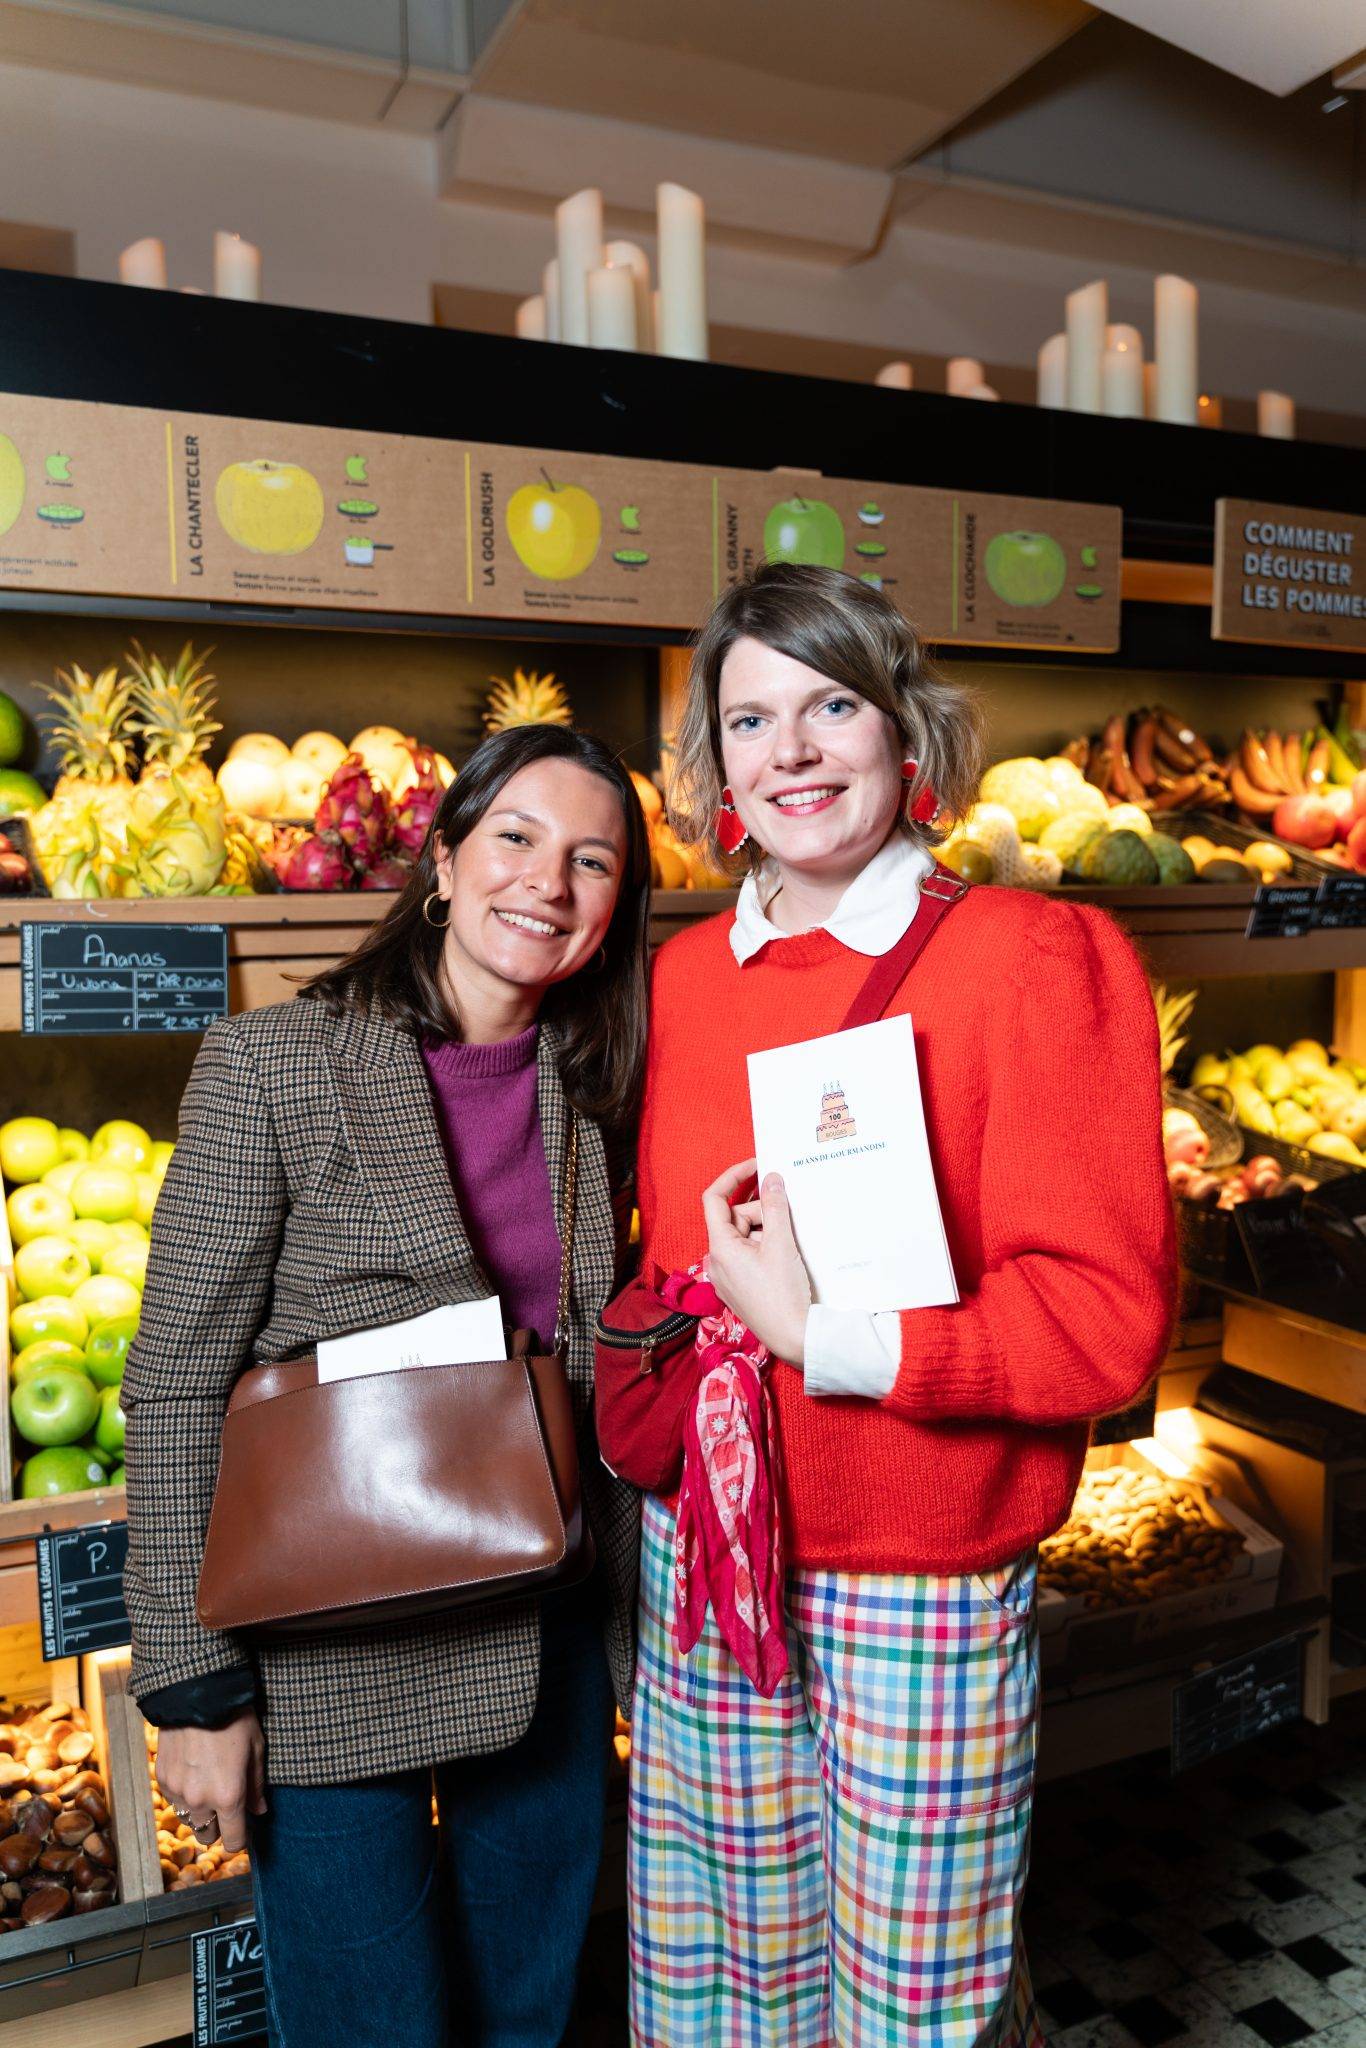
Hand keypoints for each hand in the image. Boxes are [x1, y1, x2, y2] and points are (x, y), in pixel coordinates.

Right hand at [155, 1711, 266, 1854]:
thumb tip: (259, 1811)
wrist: (197, 1693)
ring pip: (189, 1819)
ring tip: (209, 1783)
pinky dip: (183, 1794)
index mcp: (228, 1797)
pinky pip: (174, 1799)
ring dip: (199, 1811)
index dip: (240, 1839)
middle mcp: (200, 1801)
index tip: (243, 1830)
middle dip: (218, 1827)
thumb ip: (257, 1786)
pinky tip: (193, 1771)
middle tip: (226, 1805)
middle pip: (207, 1837)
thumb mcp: (256, 1749)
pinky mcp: (162, 1778)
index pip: (233, 1842)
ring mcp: (177, 1791)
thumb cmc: (234, 1718)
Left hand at [702, 1158, 811, 1365]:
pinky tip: (788, 1255)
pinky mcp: (741, 1287)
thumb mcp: (781, 1244)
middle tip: (789, 1217)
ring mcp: (728, 1276)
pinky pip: (750, 1255)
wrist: (793, 1337)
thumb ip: (775, 1206)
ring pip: (746, 1237)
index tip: (757, 1165)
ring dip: (768, 1231)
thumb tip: (772, 1178)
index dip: (733, 1176)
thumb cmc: (782, 1293)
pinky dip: (767, 1247)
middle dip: (763, 1212)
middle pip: (736, 1218)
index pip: (714, 1198)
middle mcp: (717, 1261)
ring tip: (791, 1243)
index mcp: (719, 1247)